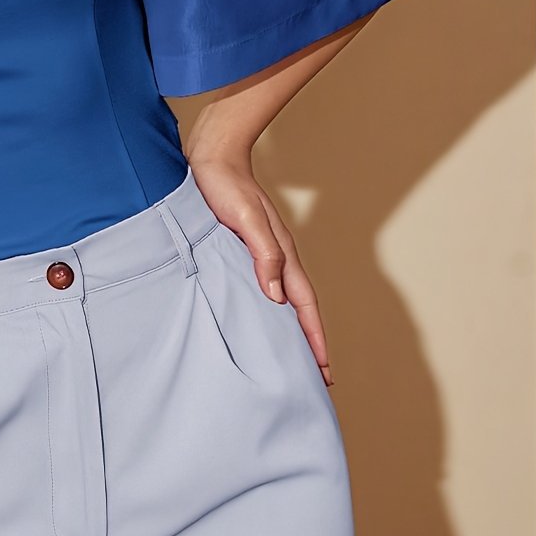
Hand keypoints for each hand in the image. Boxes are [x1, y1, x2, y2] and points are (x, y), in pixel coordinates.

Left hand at [187, 154, 333, 387]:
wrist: (211, 157)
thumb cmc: (227, 186)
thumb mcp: (247, 220)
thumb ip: (264, 255)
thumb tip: (276, 296)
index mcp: (281, 254)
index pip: (304, 304)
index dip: (314, 337)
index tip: (323, 370)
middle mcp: (274, 257)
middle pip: (297, 308)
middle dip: (307, 341)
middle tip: (313, 378)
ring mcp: (258, 253)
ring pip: (279, 299)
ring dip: (287, 328)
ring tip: (288, 357)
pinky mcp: (239, 249)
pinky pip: (258, 286)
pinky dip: (264, 308)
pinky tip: (254, 318)